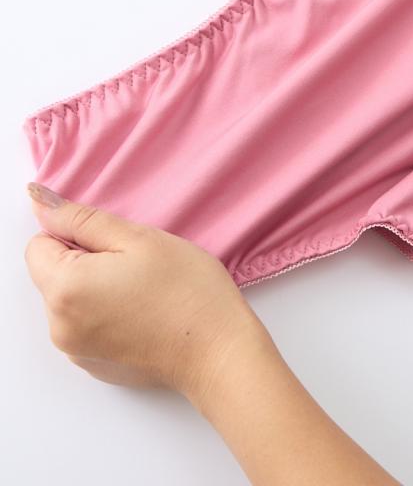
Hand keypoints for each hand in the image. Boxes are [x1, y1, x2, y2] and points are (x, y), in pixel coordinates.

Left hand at [24, 182, 267, 397]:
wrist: (218, 352)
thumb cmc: (187, 290)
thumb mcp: (138, 238)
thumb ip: (82, 219)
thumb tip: (40, 202)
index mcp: (64, 288)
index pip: (39, 244)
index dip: (75, 234)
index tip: (114, 243)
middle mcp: (59, 326)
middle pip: (53, 274)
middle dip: (86, 262)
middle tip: (135, 265)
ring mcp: (77, 351)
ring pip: (72, 299)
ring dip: (97, 288)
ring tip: (143, 290)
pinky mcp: (95, 365)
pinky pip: (87, 325)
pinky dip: (107, 314)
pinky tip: (144, 313)